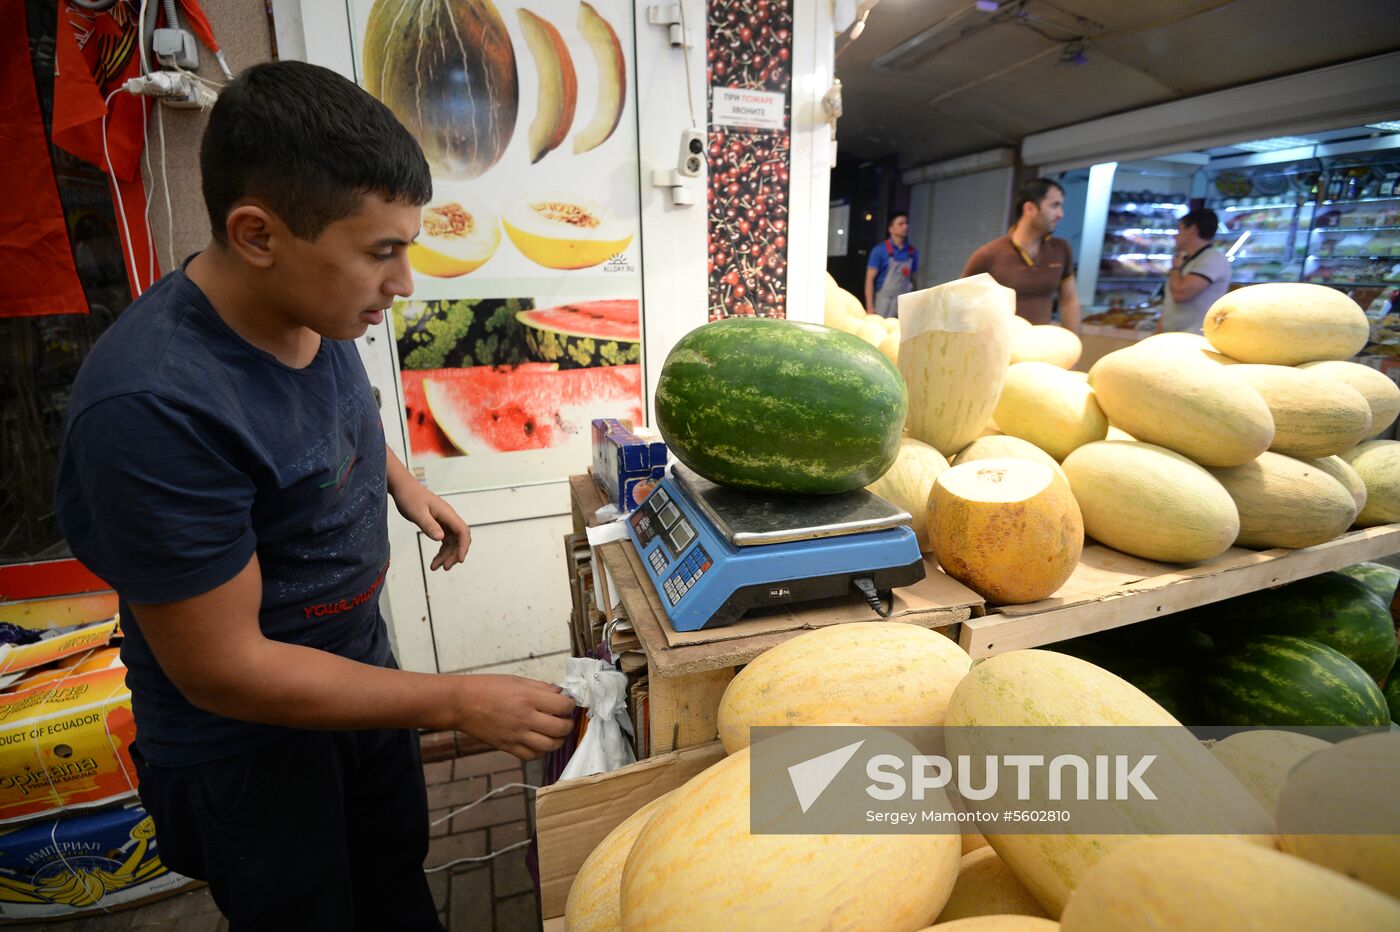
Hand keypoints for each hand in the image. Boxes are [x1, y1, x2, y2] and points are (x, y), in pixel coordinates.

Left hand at [394, 485, 471, 569]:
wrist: (403, 487)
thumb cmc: (409, 497)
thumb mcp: (417, 513)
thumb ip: (429, 526)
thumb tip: (441, 539)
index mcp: (447, 513)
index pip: (462, 531)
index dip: (463, 546)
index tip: (460, 560)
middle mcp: (448, 517)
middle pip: (459, 539)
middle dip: (454, 554)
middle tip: (444, 567)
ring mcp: (444, 521)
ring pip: (451, 541)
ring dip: (446, 555)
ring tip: (435, 567)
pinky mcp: (438, 523)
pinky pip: (444, 539)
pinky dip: (441, 550)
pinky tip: (435, 559)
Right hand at [456, 675, 576, 759]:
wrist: (462, 703)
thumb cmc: (487, 687)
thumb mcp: (517, 680)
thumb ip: (541, 688)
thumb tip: (561, 695)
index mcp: (528, 698)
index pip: (563, 706)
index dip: (570, 705)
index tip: (568, 704)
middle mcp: (524, 718)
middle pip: (560, 729)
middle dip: (568, 724)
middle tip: (565, 719)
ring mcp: (516, 735)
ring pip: (550, 746)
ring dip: (558, 740)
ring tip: (556, 732)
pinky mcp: (508, 747)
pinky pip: (532, 755)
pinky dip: (541, 751)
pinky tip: (541, 742)